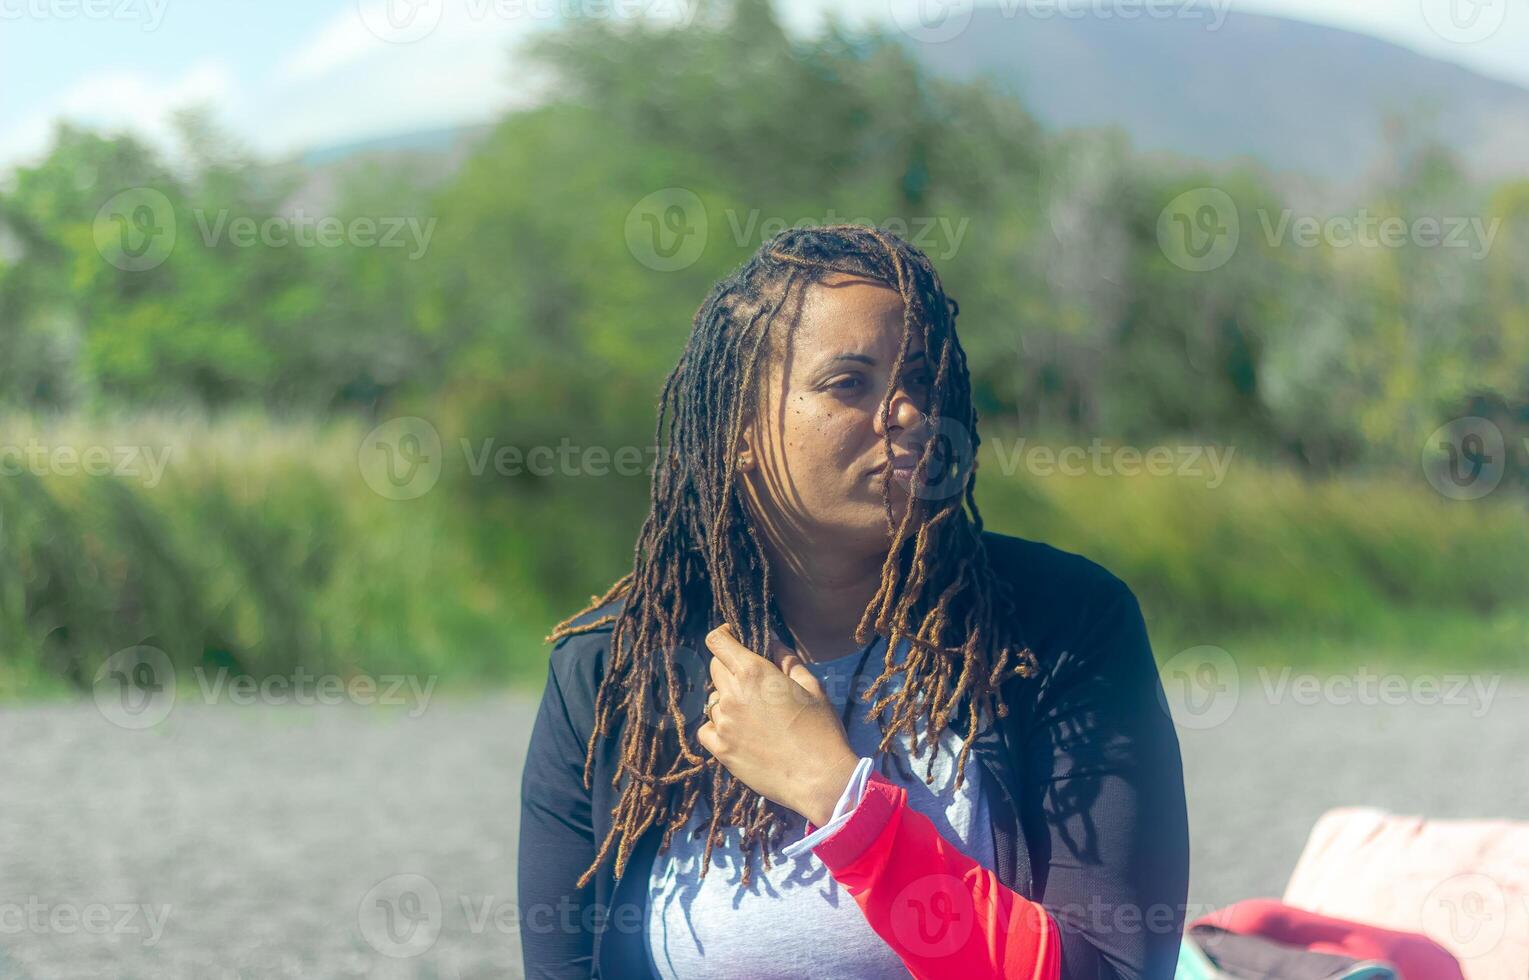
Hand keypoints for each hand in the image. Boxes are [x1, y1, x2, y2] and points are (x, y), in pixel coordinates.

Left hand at [696, 624, 860, 827]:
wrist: (820, 779)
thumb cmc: (821, 730)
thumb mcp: (812, 687)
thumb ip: (787, 660)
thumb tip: (772, 642)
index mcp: (754, 673)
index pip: (718, 641)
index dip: (723, 634)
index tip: (733, 636)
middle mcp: (732, 695)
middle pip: (715, 668)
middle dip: (729, 666)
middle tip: (753, 679)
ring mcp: (724, 724)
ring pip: (713, 700)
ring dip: (727, 699)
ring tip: (755, 713)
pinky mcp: (721, 750)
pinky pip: (707, 729)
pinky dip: (718, 726)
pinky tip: (739, 731)